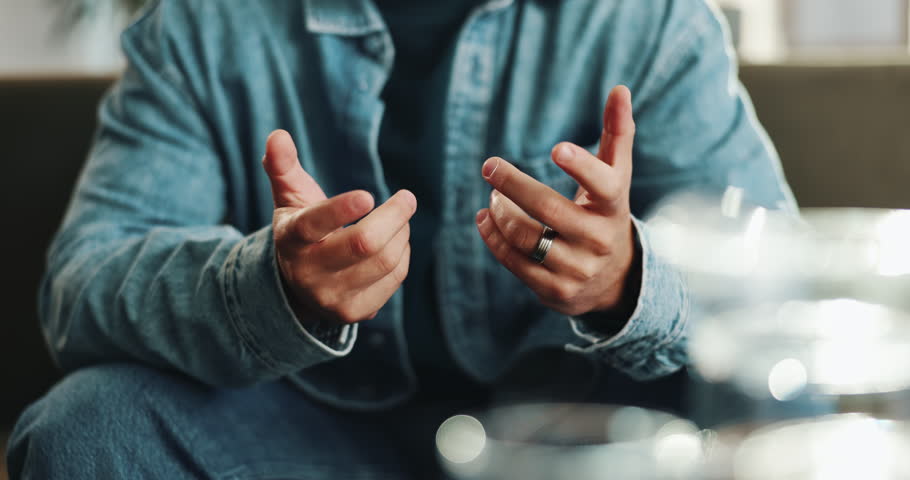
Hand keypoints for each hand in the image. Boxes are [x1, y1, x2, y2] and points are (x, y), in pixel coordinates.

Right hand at [262, 130, 415, 323]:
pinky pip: (396, 276)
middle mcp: (309, 274)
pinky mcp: (356, 312)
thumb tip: (277, 135)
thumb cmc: (302, 228)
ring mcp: (333, 298)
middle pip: (365, 244)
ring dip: (401, 233)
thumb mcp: (290, 199)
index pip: (314, 225)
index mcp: (292, 239)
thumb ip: (283, 166)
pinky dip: (403, 253)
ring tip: (398, 219)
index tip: (368, 195)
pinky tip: (394, 244)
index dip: (340, 210)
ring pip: (386, 260)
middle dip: (394, 216)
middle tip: (407, 197)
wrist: (298, 287)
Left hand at [475, 86, 638, 316]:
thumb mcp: (616, 178)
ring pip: (526, 237)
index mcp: (614, 206)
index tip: (555, 148)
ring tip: (492, 197)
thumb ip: (617, 134)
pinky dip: (493, 238)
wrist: (615, 280)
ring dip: (500, 213)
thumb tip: (620, 88)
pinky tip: (484, 220)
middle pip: (549, 209)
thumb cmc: (606, 212)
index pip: (603, 185)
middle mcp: (598, 239)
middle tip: (489, 166)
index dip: (581, 167)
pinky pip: (514, 262)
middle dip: (513, 185)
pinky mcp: (554, 290)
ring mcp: (577, 268)